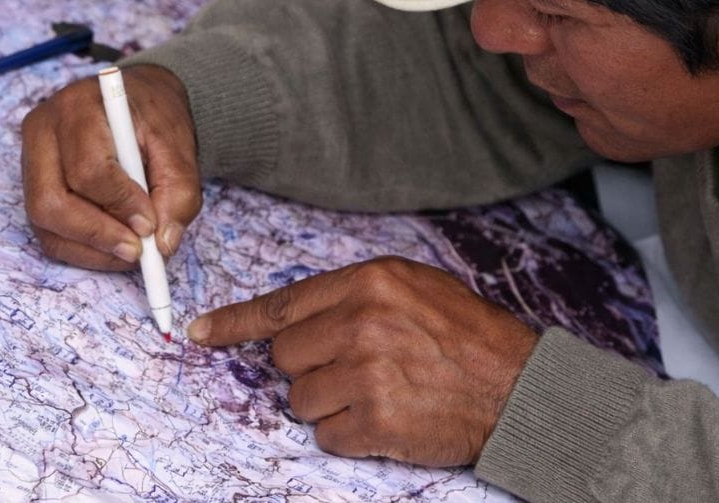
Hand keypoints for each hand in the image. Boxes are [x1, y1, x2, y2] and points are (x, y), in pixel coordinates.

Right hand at [20, 64, 200, 270]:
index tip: (150, 225)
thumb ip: (178, 191)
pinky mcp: (32, 185)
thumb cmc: (156, 119)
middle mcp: (43, 132)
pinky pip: (47, 231)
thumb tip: (162, 244)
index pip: (88, 169)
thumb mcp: (179, 145)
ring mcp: (30, 160)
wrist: (139, 103)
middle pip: (51, 201)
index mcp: (79, 108)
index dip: (120, 204)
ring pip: (45, 221)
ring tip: (133, 250)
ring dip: (92, 247)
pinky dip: (83, 249)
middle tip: (138, 251)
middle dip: (97, 235)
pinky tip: (115, 246)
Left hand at [188, 257, 537, 465]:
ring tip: (381, 394)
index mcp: (371, 282)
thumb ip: (358, 294)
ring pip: (302, 399)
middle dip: (310, 369)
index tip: (200, 333)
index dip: (235, 323)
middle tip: (355, 371)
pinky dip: (351, 435)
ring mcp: (367, 373)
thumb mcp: (417, 288)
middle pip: (286, 357)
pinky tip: (388, 419)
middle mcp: (362, 322)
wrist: (518, 387)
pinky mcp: (375, 420)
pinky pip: (328, 436)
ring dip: (331, 404)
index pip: (283, 304)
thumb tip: (300, 315)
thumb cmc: (470, 337)